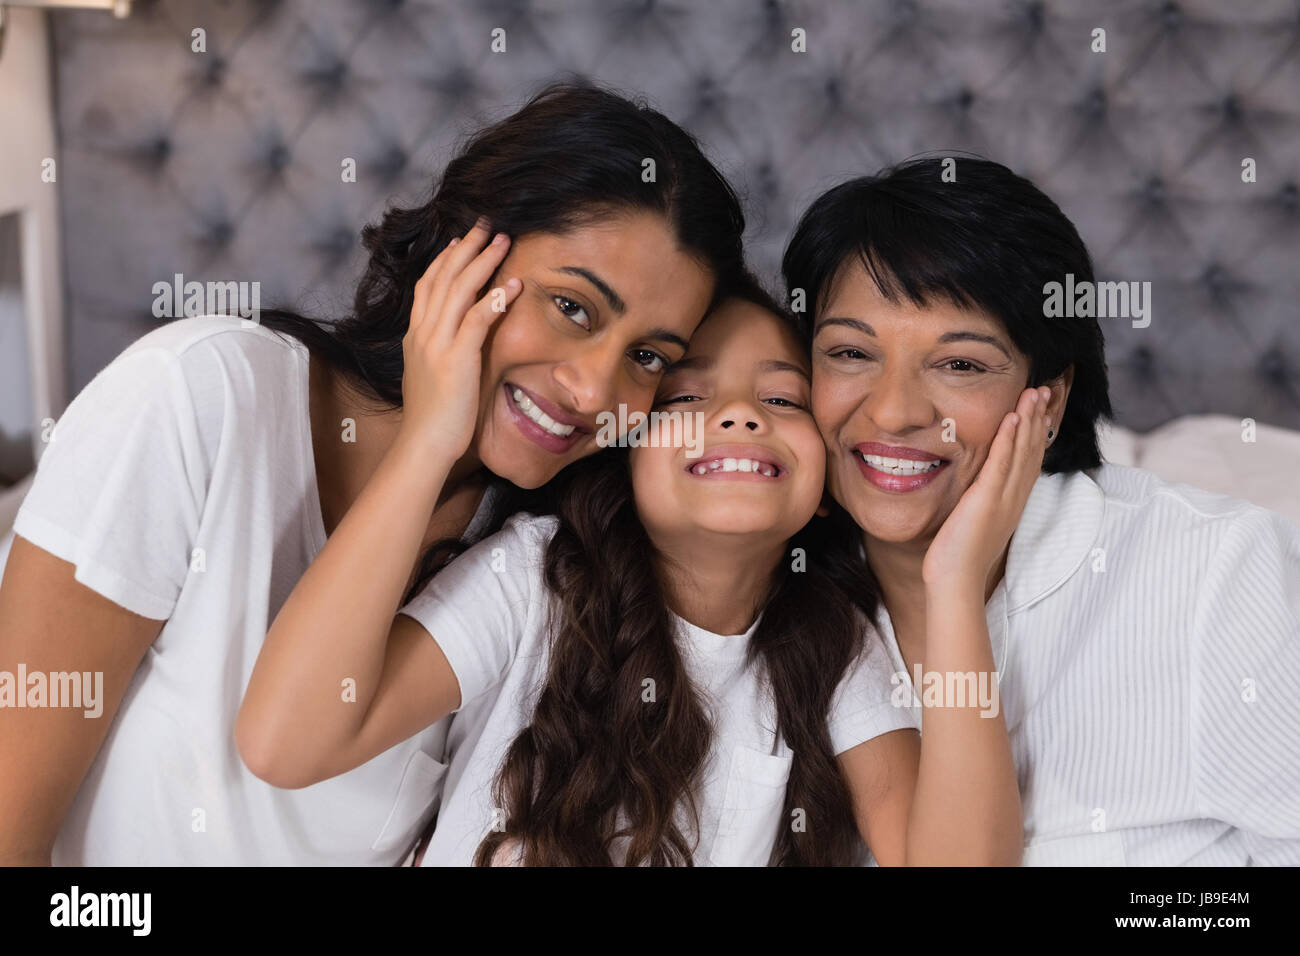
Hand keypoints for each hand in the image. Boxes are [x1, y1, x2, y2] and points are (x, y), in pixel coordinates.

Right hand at [396, 218, 522, 459]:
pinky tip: (513, 283)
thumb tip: (453, 343)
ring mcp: (438, 343)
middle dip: (466, 247)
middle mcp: (423, 333)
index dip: (444, 260)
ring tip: (503, 241)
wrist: (424, 443)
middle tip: (485, 225)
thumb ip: (440, 352)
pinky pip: (477, 318)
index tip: (460, 241)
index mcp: (416, 336)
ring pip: (459, 289)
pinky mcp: (456, 358)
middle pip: (443, 277)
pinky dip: (495, 297)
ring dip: (483, 261)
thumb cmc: (433, 417)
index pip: (427, 285)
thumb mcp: (431, 375)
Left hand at [921, 386, 1052, 595]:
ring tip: (1035, 392)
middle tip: (1047, 389)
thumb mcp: (976, 522)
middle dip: (1040, 418)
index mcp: (1012, 502)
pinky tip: (1013, 418)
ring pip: (1022, 452)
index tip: (1043, 408)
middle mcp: (1014, 498)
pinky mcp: (987, 501)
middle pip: (1034, 451)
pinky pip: (1001, 465)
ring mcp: (1003, 499)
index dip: (1038, 433)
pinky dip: (1009, 440)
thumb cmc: (959, 557)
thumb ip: (982, 503)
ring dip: (1029, 420)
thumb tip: (979, 490)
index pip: (1031, 460)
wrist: (955, 581)